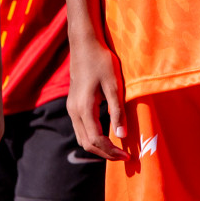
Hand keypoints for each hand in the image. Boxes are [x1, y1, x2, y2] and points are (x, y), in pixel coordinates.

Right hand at [66, 36, 126, 160]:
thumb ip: (117, 111)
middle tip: (124, 156)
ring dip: (98, 147)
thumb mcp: (114, 85)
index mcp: (84, 108)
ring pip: (82, 138)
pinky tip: (107, 135)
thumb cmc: (101, 61)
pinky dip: (93, 138)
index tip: (128, 156)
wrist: (84, 44)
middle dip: (105, 154)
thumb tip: (122, 135)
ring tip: (117, 149)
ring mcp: (71, 109)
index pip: (97, 140)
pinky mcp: (73, 105)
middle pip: (87, 144)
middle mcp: (74, 112)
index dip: (112, 152)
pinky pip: (81, 129)